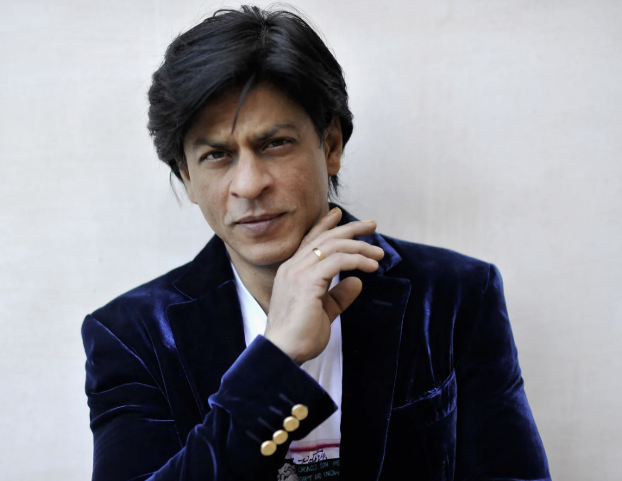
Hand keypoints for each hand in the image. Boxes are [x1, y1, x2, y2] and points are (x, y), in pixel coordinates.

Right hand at [263, 208, 383, 364]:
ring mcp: (297, 272)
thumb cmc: (300, 335)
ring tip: (379, 253)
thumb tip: (357, 282)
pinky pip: (337, 261)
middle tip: (372, 225)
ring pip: (333, 246)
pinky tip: (371, 266)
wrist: (283, 352)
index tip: (340, 215)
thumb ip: (338, 296)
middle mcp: (292, 267)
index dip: (326, 225)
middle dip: (351, 229)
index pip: (310, 240)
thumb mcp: (324, 311)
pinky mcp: (307, 282)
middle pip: (325, 237)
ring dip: (360, 246)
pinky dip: (357, 260)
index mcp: (292, 271)